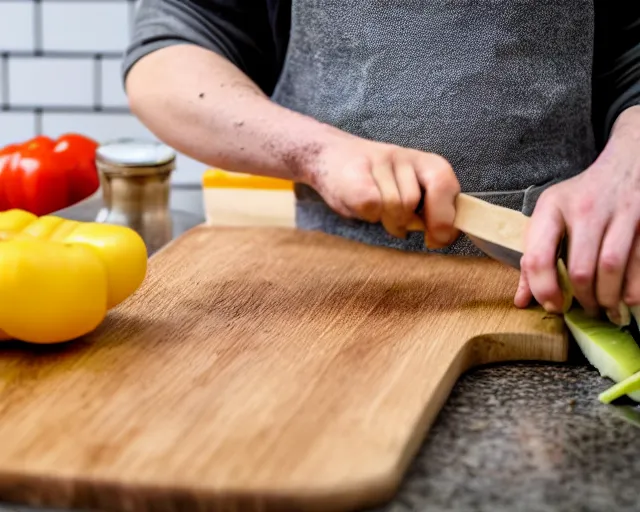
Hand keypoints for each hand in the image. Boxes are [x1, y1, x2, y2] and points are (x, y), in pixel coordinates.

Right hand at [300, 131, 460, 246]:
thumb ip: (431, 211)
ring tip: (379, 212)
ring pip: (392, 206)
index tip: (436, 239)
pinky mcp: (356, 175)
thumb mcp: (412, 193)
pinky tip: (364, 207)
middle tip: (399, 224)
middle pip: (411, 202)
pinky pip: (371, 207)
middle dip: (406, 222)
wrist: (331, 157)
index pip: (445, 186)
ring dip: (386, 220)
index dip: (443, 219)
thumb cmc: (379, 184)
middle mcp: (405, 157)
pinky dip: (368, 216)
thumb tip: (443, 236)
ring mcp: (380, 162)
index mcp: (427, 163)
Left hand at [515, 106, 639, 320]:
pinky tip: (627, 297)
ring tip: (606, 309)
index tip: (552, 306)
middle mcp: (586, 209)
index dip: (543, 290)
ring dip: (609, 298)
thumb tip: (521, 301)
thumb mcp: (551, 216)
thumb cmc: (582, 197)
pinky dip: (634, 289)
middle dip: (583, 299)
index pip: (539, 257)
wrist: (627, 164)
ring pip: (612, 269)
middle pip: (580, 269)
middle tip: (584, 311)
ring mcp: (620, 213)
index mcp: (553, 208)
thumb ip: (534, 258)